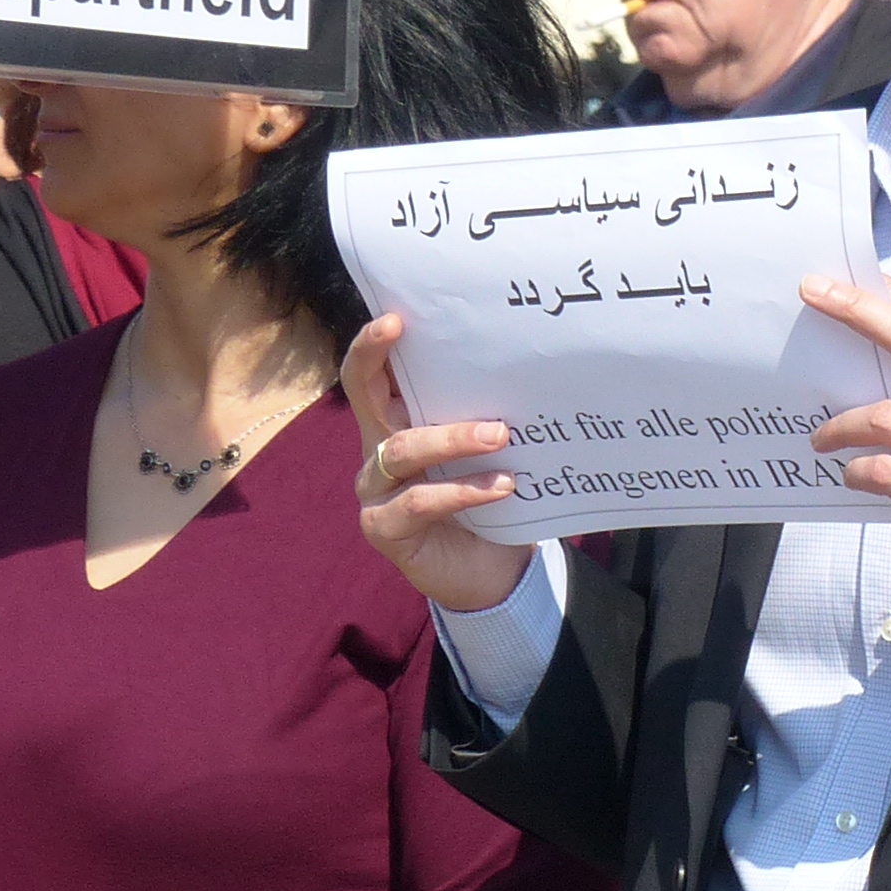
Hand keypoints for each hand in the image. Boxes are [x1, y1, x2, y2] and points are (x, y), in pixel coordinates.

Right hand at [341, 313, 526, 614]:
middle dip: (375, 357)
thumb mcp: (488, 449)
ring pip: (402, 450)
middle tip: (407, 333)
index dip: (372, 344)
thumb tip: (527, 363)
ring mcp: (376, 490)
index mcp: (397, 422)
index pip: (370, 375)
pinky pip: (419, 501)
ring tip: (500, 434)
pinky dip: (462, 490)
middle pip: (362, 395)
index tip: (396, 318)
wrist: (493, 571)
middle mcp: (378, 450)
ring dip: (452, 438)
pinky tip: (500, 486)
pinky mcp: (384, 528)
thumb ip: (486, 413)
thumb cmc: (490, 497)